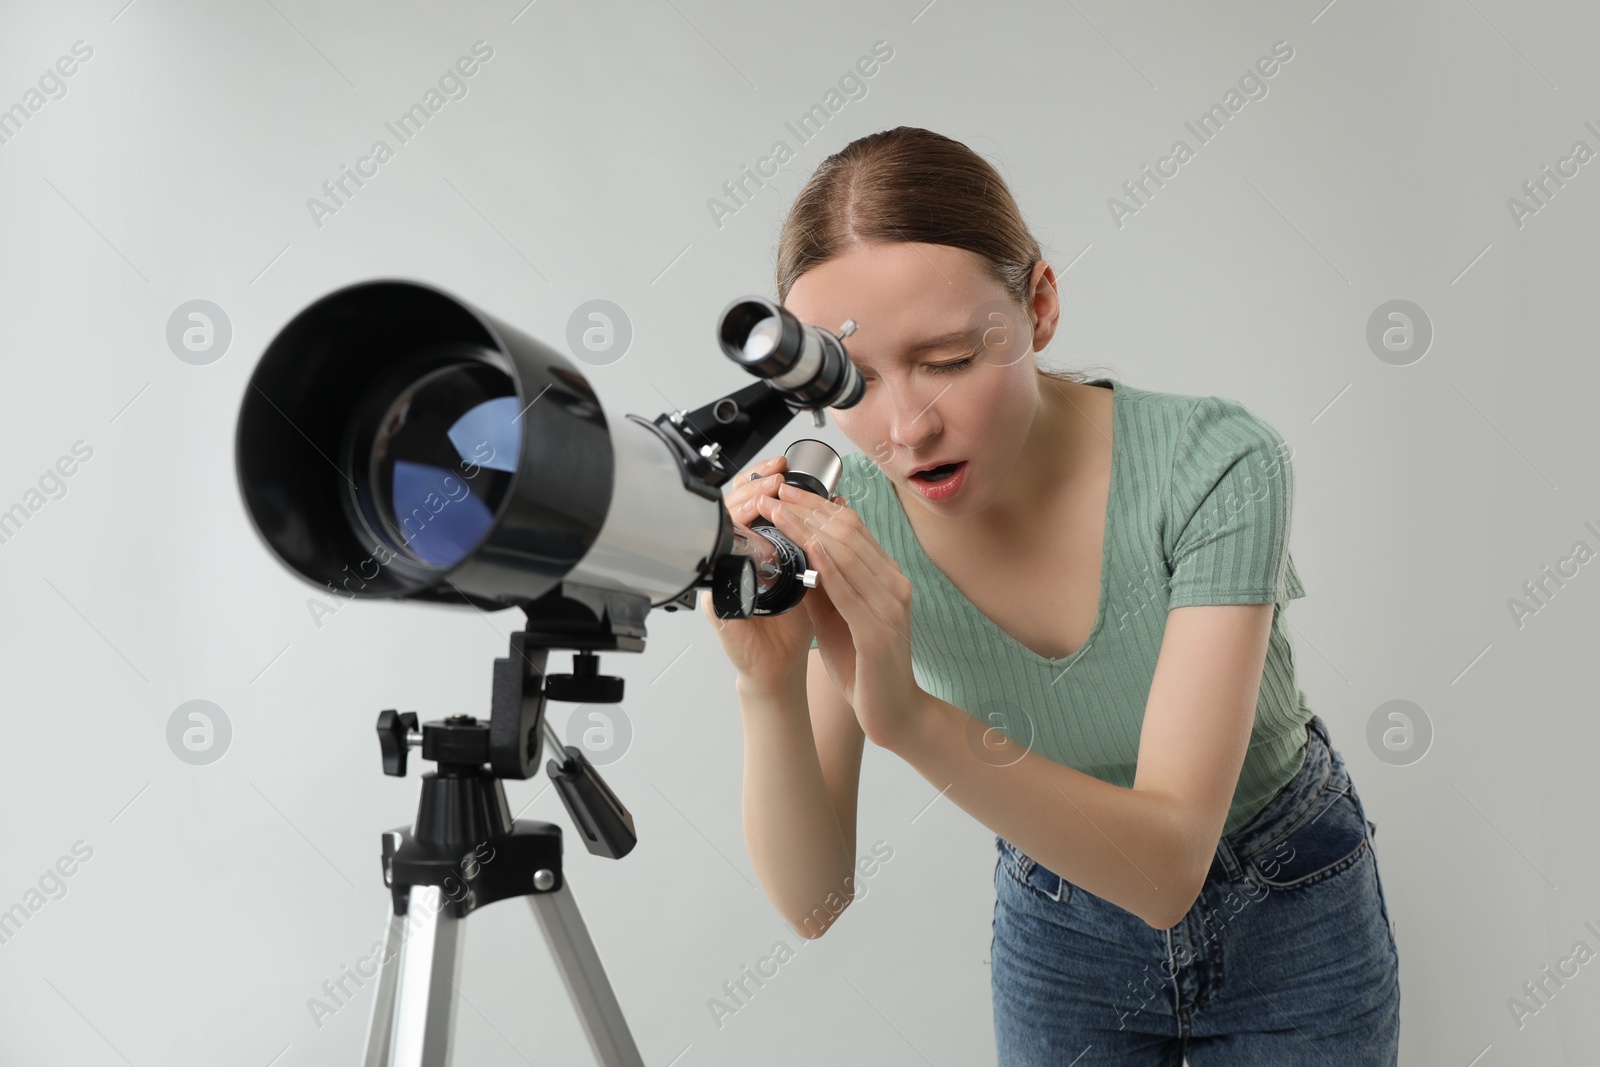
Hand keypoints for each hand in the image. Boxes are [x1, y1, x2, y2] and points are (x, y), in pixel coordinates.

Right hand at [701, 455, 814, 693]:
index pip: (749, 505)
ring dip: (743, 508)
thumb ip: (816, 543)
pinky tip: (754, 534)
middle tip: (775, 475)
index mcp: (752, 551)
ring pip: (721, 530)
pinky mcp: (716, 603)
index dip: (762, 481)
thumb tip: (837, 504)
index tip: (783, 467)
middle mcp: (731, 561)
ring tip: (767, 493)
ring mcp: (720, 580)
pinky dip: (737, 548)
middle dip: (753, 488)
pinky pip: (720, 568)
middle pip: (729, 508)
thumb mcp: (811, 574)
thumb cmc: (793, 625)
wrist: (781, 669)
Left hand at [752, 484, 922, 747]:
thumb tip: (790, 552)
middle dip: (807, 508)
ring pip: (847, 553)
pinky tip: (809, 549)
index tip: (785, 490)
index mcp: (886, 577)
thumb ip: (821, 584)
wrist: (892, 711)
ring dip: (808, 529)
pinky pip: (851, 591)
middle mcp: (894, 584)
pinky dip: (829, 566)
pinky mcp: (879, 631)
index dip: (816, 505)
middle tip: (774, 491)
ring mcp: (891, 606)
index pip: (851, 527)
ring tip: (778, 512)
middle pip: (848, 531)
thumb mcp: (835, 615)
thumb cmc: (862, 664)